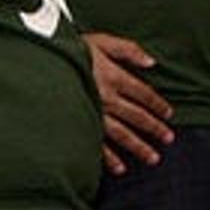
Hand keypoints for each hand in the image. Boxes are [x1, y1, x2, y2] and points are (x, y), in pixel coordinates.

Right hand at [84, 32, 174, 175]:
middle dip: (154, 128)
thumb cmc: (71, 48)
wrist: (40, 60)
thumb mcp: (102, 41)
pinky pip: (96, 145)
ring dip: (139, 147)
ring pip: (121, 134)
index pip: (143, 94)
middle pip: (137, 116)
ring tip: (153, 158)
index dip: (158, 104)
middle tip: (168, 139)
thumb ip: (128, 50)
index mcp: (114, 77)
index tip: (169, 114)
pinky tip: (120, 169)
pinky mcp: (79, 124)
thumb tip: (152, 62)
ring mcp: (93, 113)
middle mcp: (107, 98)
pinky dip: (109, 159)